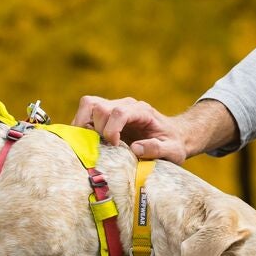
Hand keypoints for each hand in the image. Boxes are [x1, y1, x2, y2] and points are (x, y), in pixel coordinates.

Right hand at [71, 96, 237, 161]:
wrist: (174, 135)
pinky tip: (90, 142)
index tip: (115, 147)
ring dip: (84, 125)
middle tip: (104, 148)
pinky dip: (81, 127)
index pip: (119, 112)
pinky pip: (86, 112)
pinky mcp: (106, 114)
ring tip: (91, 143)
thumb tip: (135, 149)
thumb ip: (157, 149)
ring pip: (88, 105)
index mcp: (142, 111)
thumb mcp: (173, 151)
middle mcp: (126, 105)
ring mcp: (114, 107)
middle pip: (99, 107)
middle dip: (96, 130)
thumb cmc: (173, 143)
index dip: (111, 130)